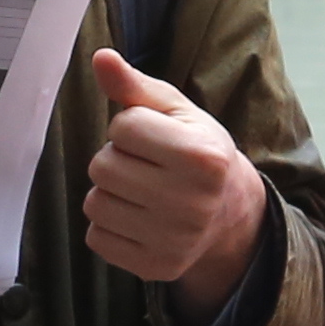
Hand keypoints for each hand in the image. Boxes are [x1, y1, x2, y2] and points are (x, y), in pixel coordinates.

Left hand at [81, 52, 267, 293]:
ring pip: (95, 203)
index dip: (130, 128)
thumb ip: (136, 86)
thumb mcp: (177, 113)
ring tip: (140, 191)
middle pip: (103, 166)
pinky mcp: (155, 267)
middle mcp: (191, 202)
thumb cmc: (196, 152)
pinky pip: (96, 238)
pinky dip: (108, 225)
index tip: (154, 139)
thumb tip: (100, 58)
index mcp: (202, 157)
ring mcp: (174, 240)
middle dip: (116, 159)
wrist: (229, 214)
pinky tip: (137, 218)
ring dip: (109, 193)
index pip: (123, 127)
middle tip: (146, 167)